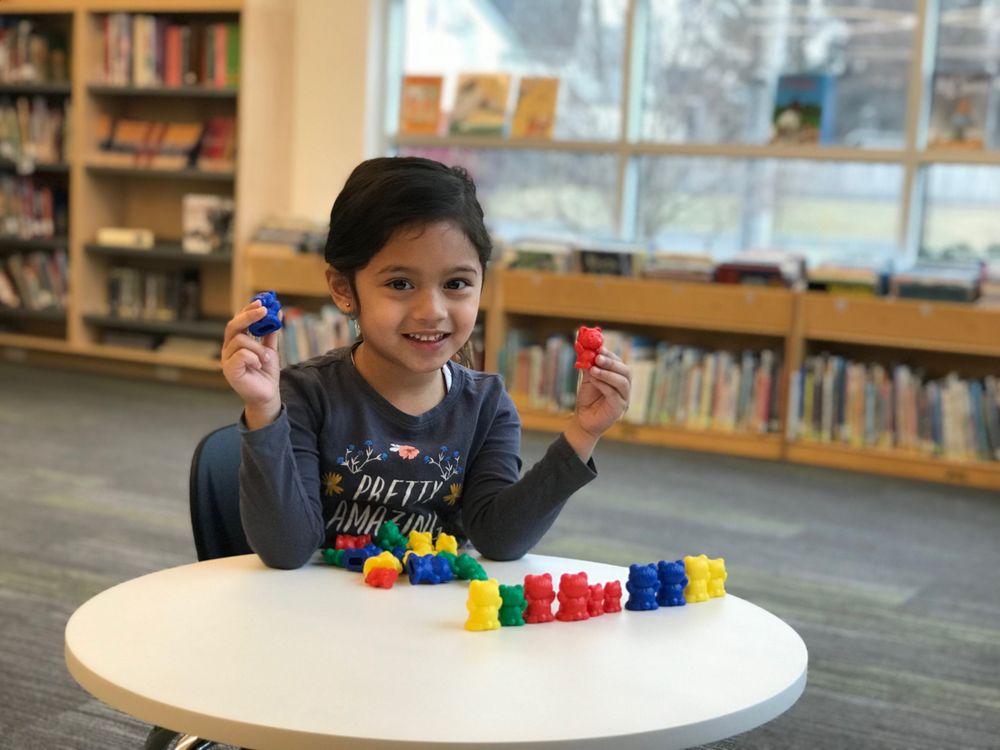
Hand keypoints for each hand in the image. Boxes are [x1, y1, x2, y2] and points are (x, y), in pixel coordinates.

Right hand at [221, 300, 280, 425]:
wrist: (268, 394)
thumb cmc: (266, 372)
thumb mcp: (271, 348)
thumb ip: (271, 332)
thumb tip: (278, 312)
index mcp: (236, 342)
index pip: (238, 320)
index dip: (248, 310)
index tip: (262, 302)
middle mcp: (228, 349)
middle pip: (233, 326)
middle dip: (249, 316)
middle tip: (264, 310)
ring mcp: (226, 360)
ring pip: (240, 340)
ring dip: (258, 347)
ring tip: (265, 358)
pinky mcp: (229, 370)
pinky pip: (241, 355)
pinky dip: (254, 357)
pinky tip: (258, 365)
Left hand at [563, 348, 630, 461]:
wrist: (583, 419)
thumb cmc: (587, 399)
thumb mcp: (587, 379)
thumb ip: (587, 364)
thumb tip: (582, 347)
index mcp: (618, 377)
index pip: (619, 362)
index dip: (610, 354)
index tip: (599, 348)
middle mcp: (624, 387)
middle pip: (625, 371)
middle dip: (611, 362)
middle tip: (597, 358)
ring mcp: (624, 398)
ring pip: (622, 382)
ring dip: (607, 373)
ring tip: (593, 370)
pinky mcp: (619, 408)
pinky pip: (614, 394)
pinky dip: (604, 385)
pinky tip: (594, 381)